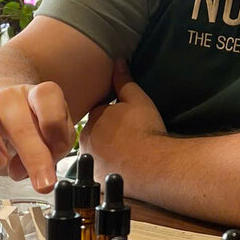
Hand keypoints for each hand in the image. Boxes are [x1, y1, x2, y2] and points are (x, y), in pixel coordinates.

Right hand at [0, 81, 74, 191]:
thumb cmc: (26, 131)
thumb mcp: (48, 141)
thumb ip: (49, 152)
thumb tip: (23, 169)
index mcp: (34, 97)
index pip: (47, 95)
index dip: (55, 123)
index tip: (57, 150)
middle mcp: (7, 98)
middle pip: (16, 116)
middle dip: (33, 154)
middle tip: (43, 182)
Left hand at [80, 60, 165, 177]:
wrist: (153, 165)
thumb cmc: (146, 131)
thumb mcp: (137, 99)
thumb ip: (124, 81)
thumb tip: (117, 61)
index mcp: (94, 117)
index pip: (99, 113)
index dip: (113, 116)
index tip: (127, 122)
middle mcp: (86, 139)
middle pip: (94, 133)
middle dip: (106, 134)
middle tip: (128, 138)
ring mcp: (90, 161)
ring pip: (94, 153)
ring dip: (105, 152)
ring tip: (126, 155)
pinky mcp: (97, 178)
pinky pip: (99, 171)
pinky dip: (108, 169)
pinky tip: (123, 169)